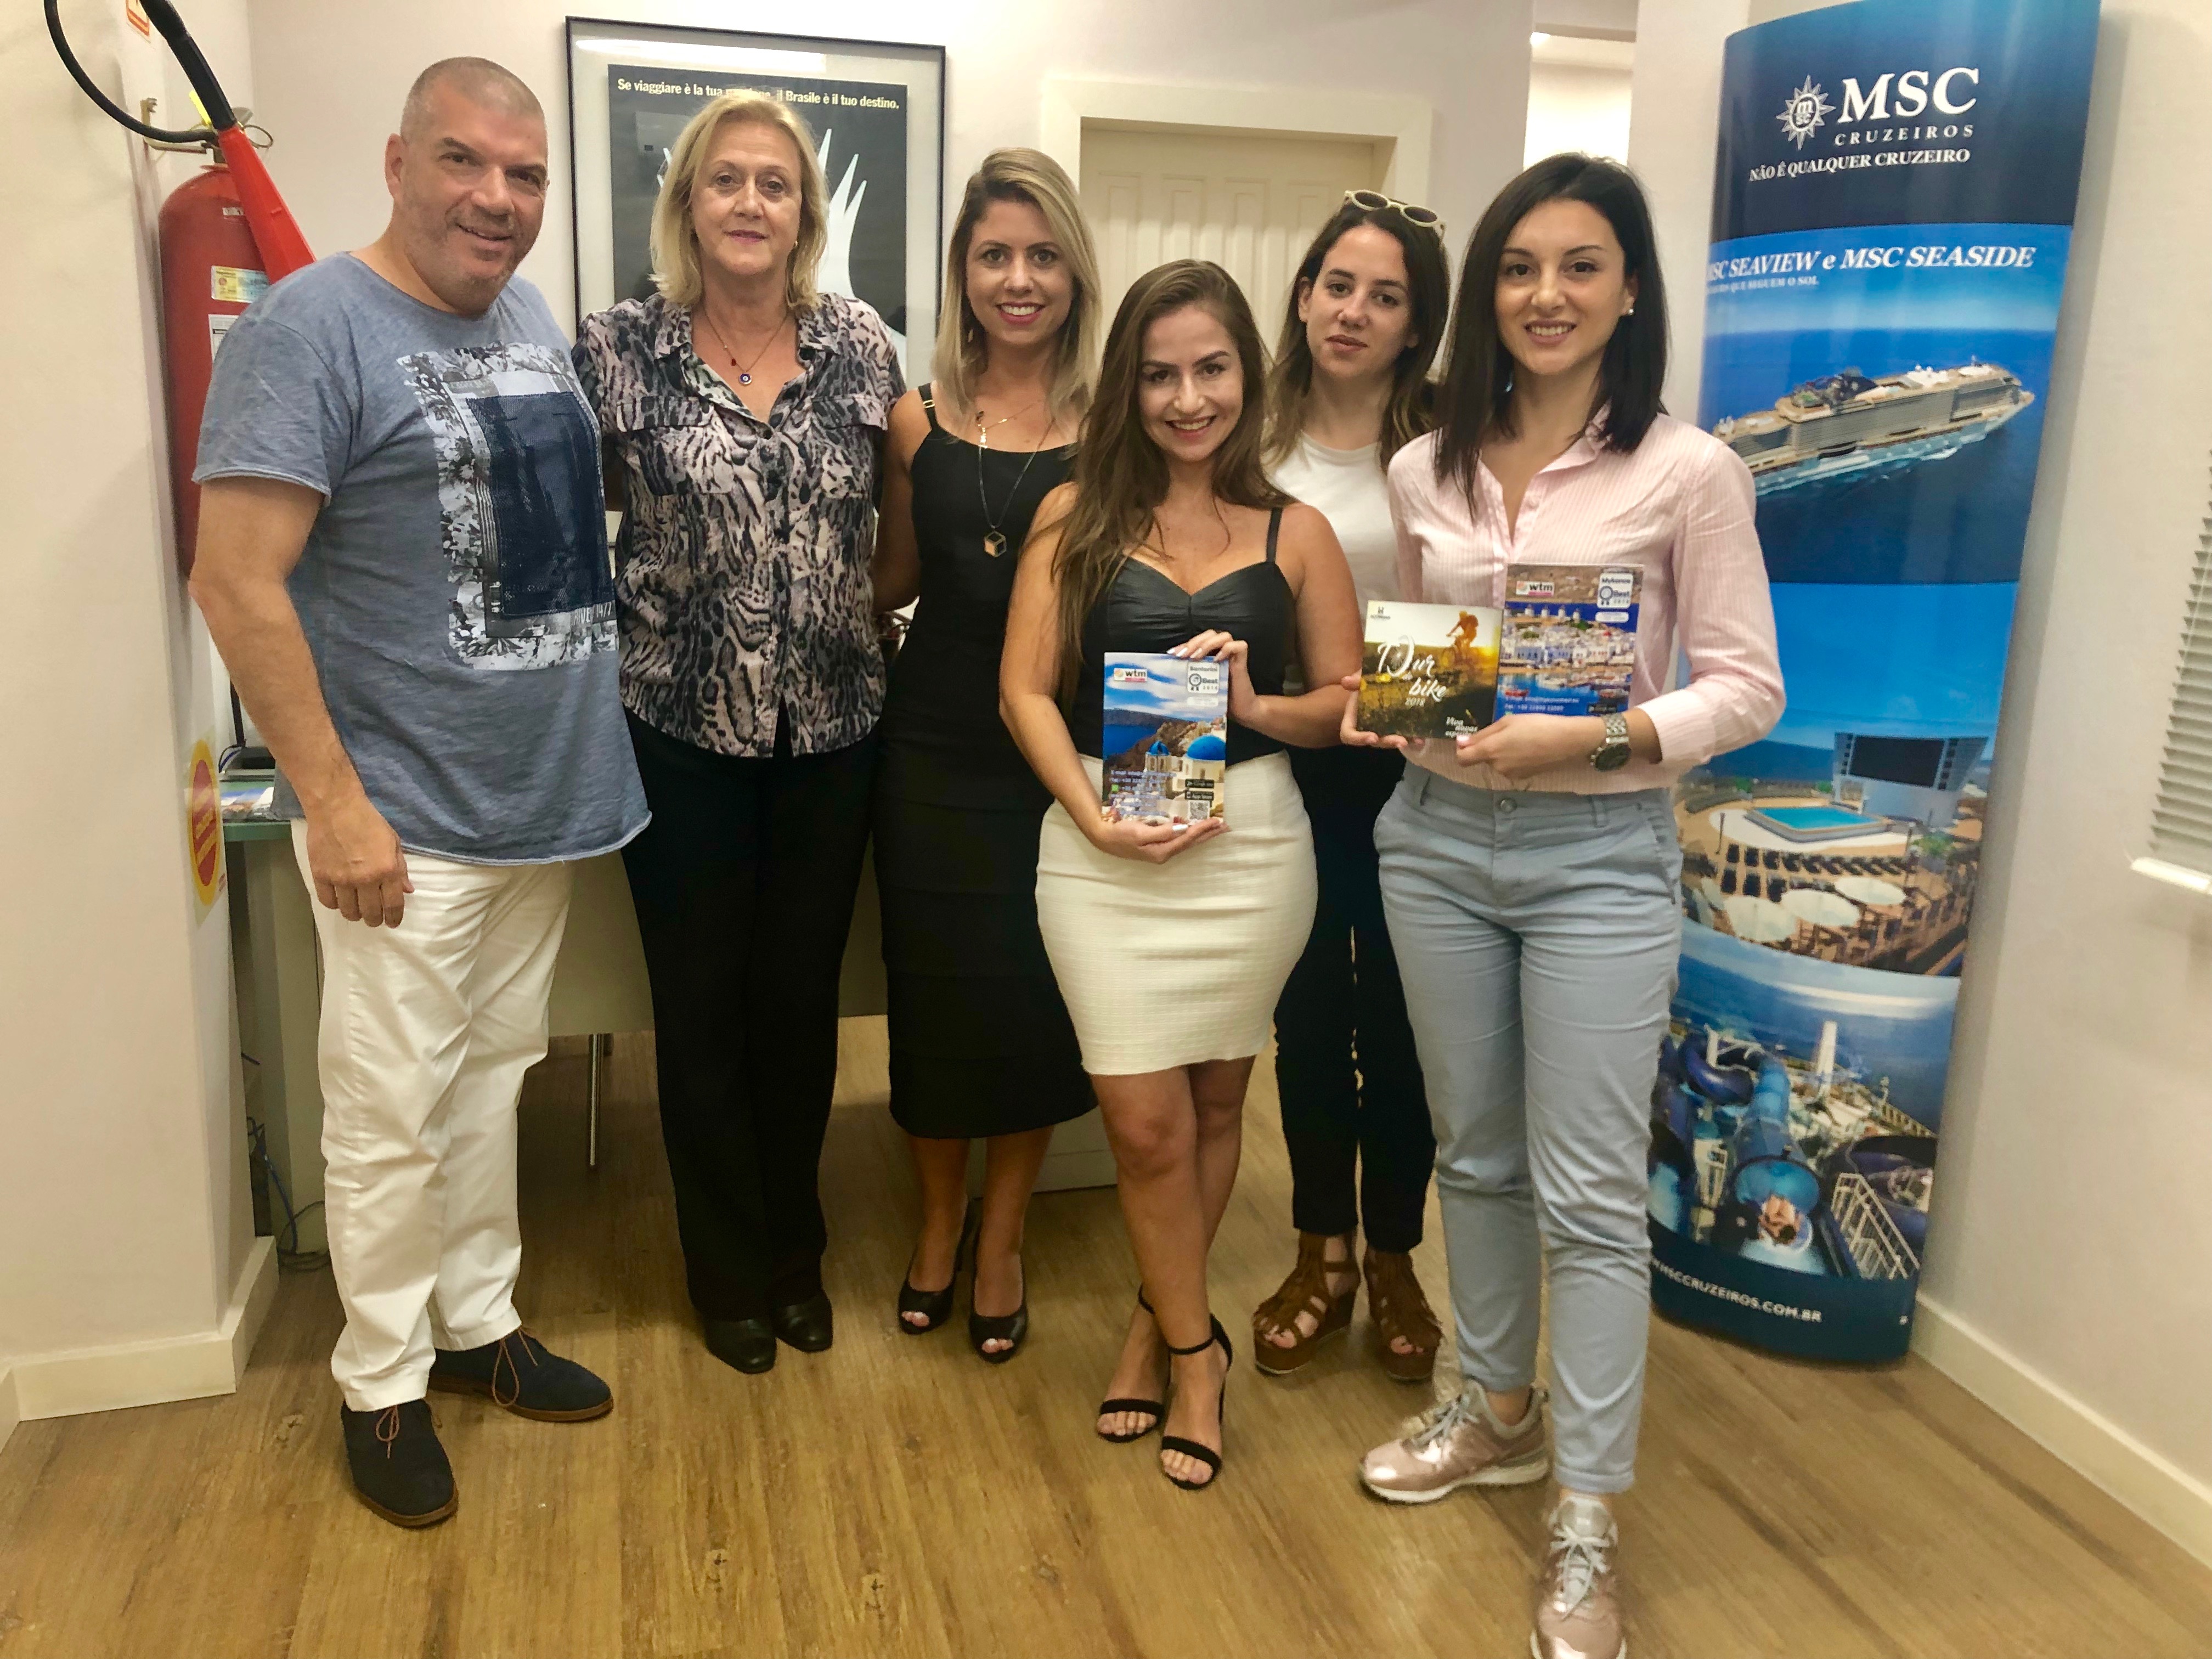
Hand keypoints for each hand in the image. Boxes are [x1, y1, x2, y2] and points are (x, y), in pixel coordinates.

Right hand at [306, 792, 412, 926]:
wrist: (336, 808)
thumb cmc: (369, 822)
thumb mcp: (393, 843)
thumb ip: (400, 869)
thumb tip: (407, 891)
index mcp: (387, 871)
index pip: (393, 904)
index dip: (394, 918)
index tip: (393, 923)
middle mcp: (365, 879)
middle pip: (371, 912)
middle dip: (375, 919)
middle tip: (374, 919)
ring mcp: (341, 879)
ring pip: (349, 911)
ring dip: (355, 914)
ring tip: (357, 911)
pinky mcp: (321, 876)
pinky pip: (328, 901)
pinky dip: (335, 905)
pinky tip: (339, 901)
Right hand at [1088, 810, 1228, 863]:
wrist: (1103, 837)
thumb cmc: (1119, 833)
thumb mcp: (1140, 832)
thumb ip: (1163, 831)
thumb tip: (1183, 828)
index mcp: (1162, 850)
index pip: (1188, 837)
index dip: (1203, 828)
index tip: (1217, 820)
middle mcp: (1164, 853)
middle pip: (1192, 842)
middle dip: (1209, 833)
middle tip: (1225, 825)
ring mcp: (1160, 850)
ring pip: (1187, 841)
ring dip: (1202, 834)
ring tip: (1216, 827)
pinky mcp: (1157, 845)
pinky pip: (1179, 839)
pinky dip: (1190, 833)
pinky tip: (1195, 829)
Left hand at [1170, 630, 1256, 722]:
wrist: (1239, 710)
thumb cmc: (1219, 699)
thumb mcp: (1198, 686)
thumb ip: (1188, 678)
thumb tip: (1167, 680)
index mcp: (1210, 655)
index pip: (1197, 641)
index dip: (1184, 644)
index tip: (1172, 654)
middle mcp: (1221, 652)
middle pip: (1209, 634)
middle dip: (1194, 642)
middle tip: (1183, 655)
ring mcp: (1232, 656)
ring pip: (1224, 636)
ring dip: (1208, 644)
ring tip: (1197, 657)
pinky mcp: (1242, 661)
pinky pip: (1239, 646)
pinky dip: (1228, 649)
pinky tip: (1217, 660)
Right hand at [1336, 673, 1419, 752]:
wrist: (1389, 672)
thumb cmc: (1371, 676)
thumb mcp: (1365, 675)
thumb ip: (1357, 679)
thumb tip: (1345, 680)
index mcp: (1354, 716)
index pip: (1349, 734)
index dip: (1358, 739)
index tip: (1373, 737)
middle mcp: (1367, 725)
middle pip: (1373, 741)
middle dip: (1388, 742)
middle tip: (1401, 742)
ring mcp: (1382, 727)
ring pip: (1389, 740)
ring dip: (1402, 742)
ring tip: (1417, 740)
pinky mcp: (1396, 726)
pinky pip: (1403, 736)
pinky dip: (1412, 738)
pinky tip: (1421, 737)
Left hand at [1452, 714, 1604, 779]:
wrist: (1567, 742)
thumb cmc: (1536, 725)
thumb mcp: (1507, 722)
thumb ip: (1482, 735)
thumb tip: (1460, 742)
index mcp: (1490, 751)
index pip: (1463, 759)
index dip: (1462, 749)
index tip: (1470, 740)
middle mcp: (1497, 766)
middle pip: (1483, 758)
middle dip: (1490, 747)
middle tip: (1509, 732)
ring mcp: (1510, 774)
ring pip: (1498, 762)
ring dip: (1504, 752)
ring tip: (1523, 739)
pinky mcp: (1523, 777)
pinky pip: (1511, 767)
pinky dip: (1515, 759)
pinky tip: (1530, 749)